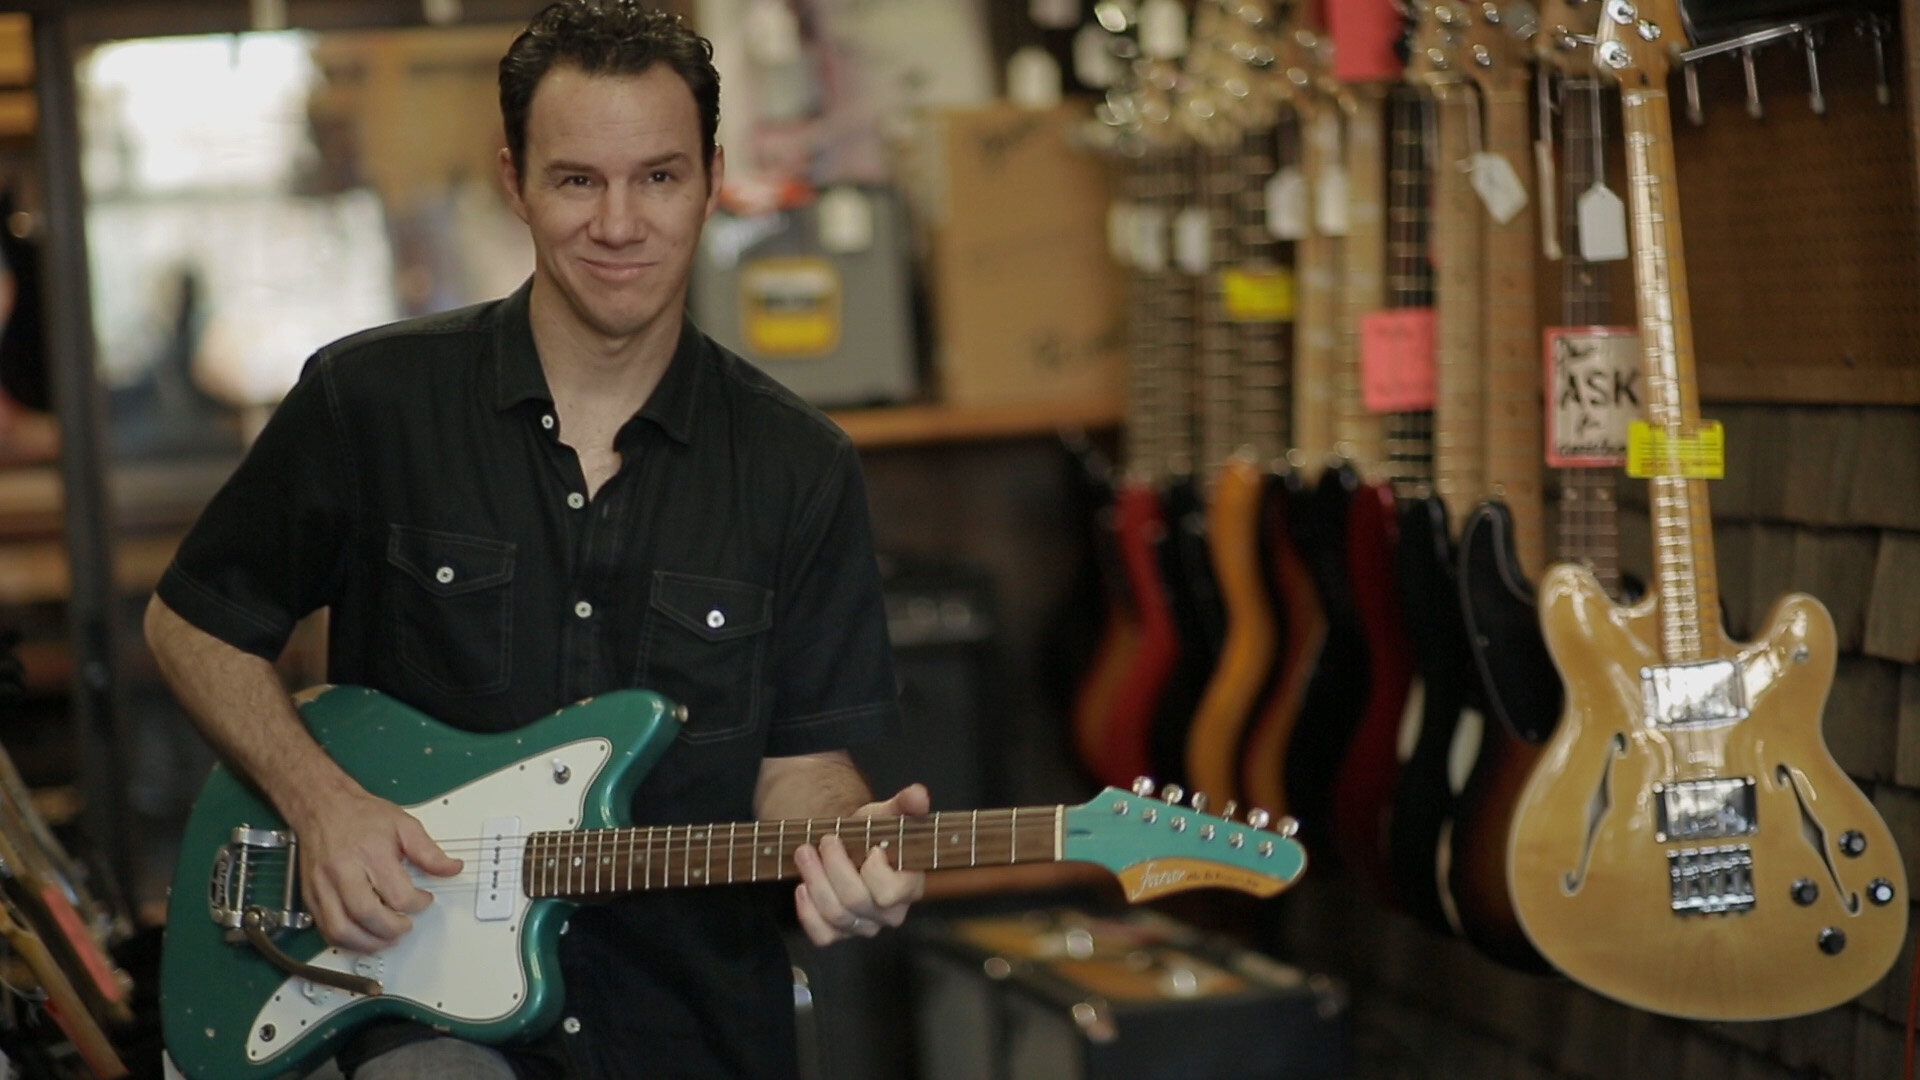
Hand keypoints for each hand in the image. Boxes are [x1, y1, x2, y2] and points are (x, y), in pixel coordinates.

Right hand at [287, 786, 463, 953]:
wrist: (323, 806)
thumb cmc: (361, 815)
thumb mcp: (404, 825)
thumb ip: (429, 851)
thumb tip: (452, 868)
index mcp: (370, 854)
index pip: (397, 894)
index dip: (417, 904)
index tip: (424, 900)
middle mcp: (343, 871)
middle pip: (367, 915)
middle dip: (392, 929)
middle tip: (405, 926)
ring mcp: (323, 886)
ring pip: (341, 930)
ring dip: (368, 943)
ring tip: (386, 938)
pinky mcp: (310, 895)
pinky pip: (325, 930)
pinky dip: (346, 941)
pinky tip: (363, 937)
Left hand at [792, 783, 928, 945]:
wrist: (849, 845)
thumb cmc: (872, 832)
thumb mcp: (887, 814)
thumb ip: (906, 804)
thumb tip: (919, 795)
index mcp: (910, 887)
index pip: (890, 893)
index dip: (874, 871)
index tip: (869, 848)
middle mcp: (890, 913)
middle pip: (855, 900)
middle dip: (834, 867)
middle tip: (825, 841)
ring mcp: (865, 926)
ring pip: (836, 914)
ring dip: (815, 880)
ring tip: (804, 853)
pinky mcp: (840, 933)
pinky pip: (822, 935)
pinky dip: (807, 913)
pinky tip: (802, 888)